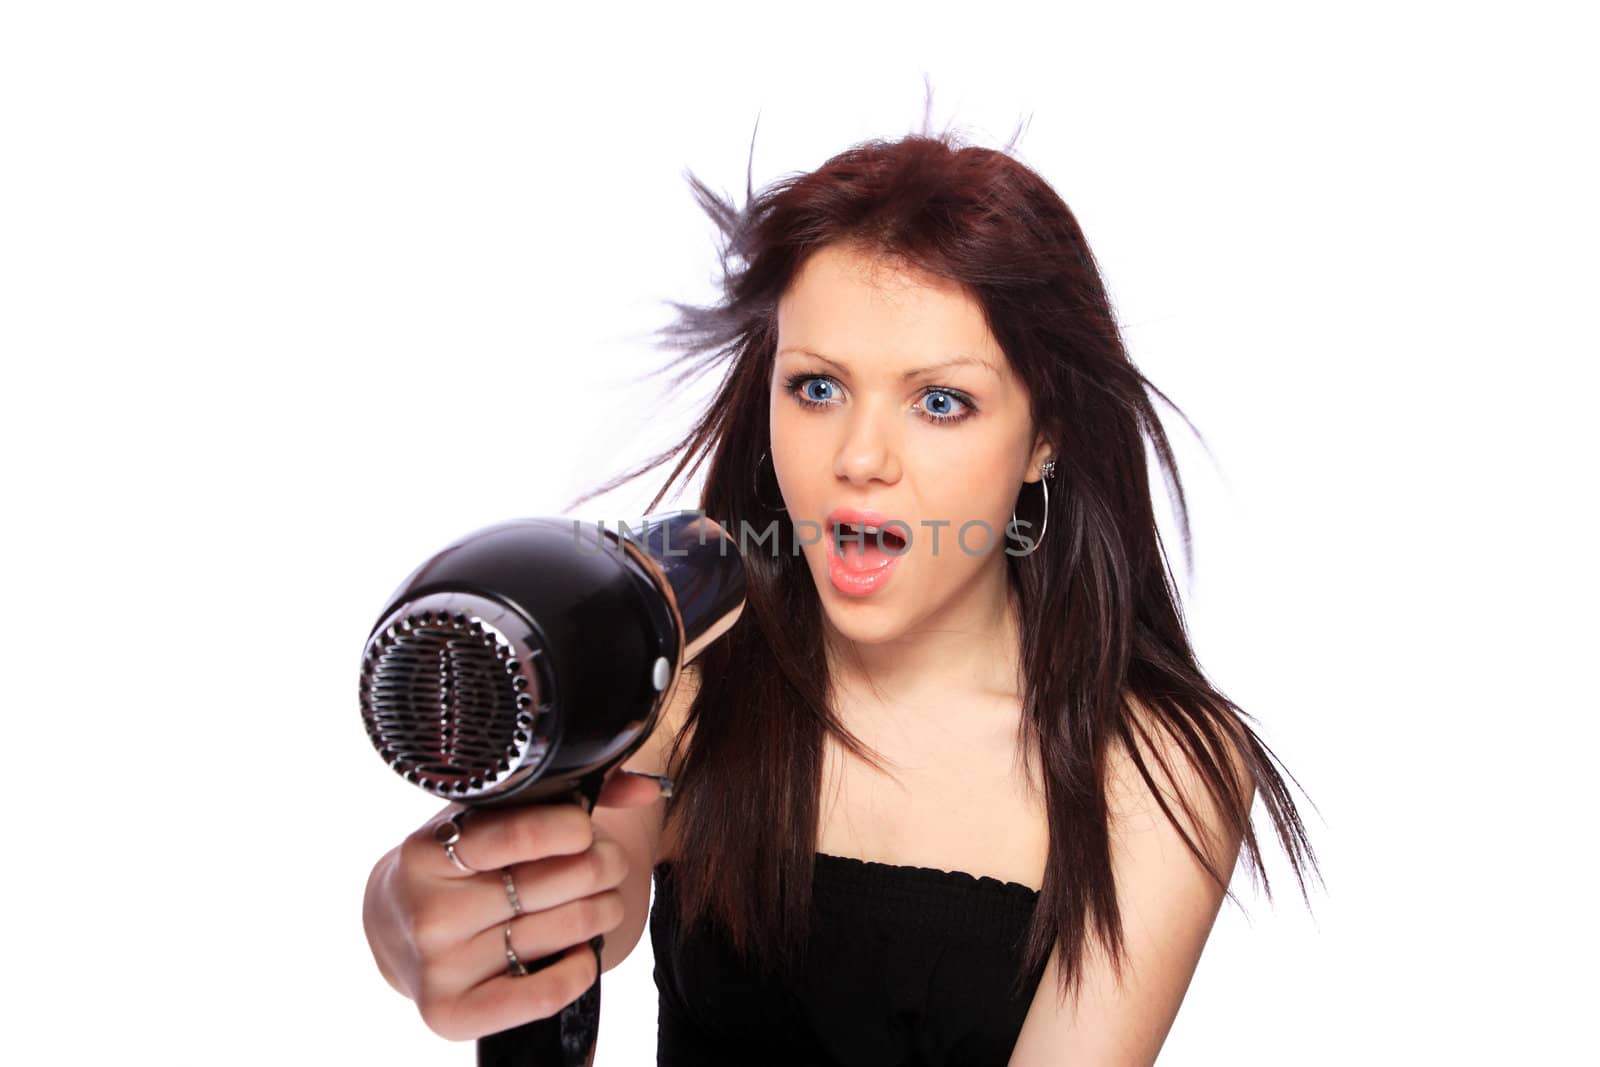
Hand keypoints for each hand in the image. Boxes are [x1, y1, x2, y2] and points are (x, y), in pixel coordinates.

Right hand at [362, 765, 668, 1040]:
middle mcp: (429, 912)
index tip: (584, 828)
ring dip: (602, 910)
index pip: (516, 836)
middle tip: (606, 863)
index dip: (570, 828)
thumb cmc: (456, 864)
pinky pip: (542, 995)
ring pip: (561, 932)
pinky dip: (579, 969)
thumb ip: (561, 795)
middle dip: (600, 866)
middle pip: (551, 885)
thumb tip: (645, 787)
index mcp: (427, 853)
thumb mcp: (487, 819)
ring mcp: (439, 966)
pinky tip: (581, 950)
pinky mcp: (452, 1012)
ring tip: (601, 899)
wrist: (395, 927)